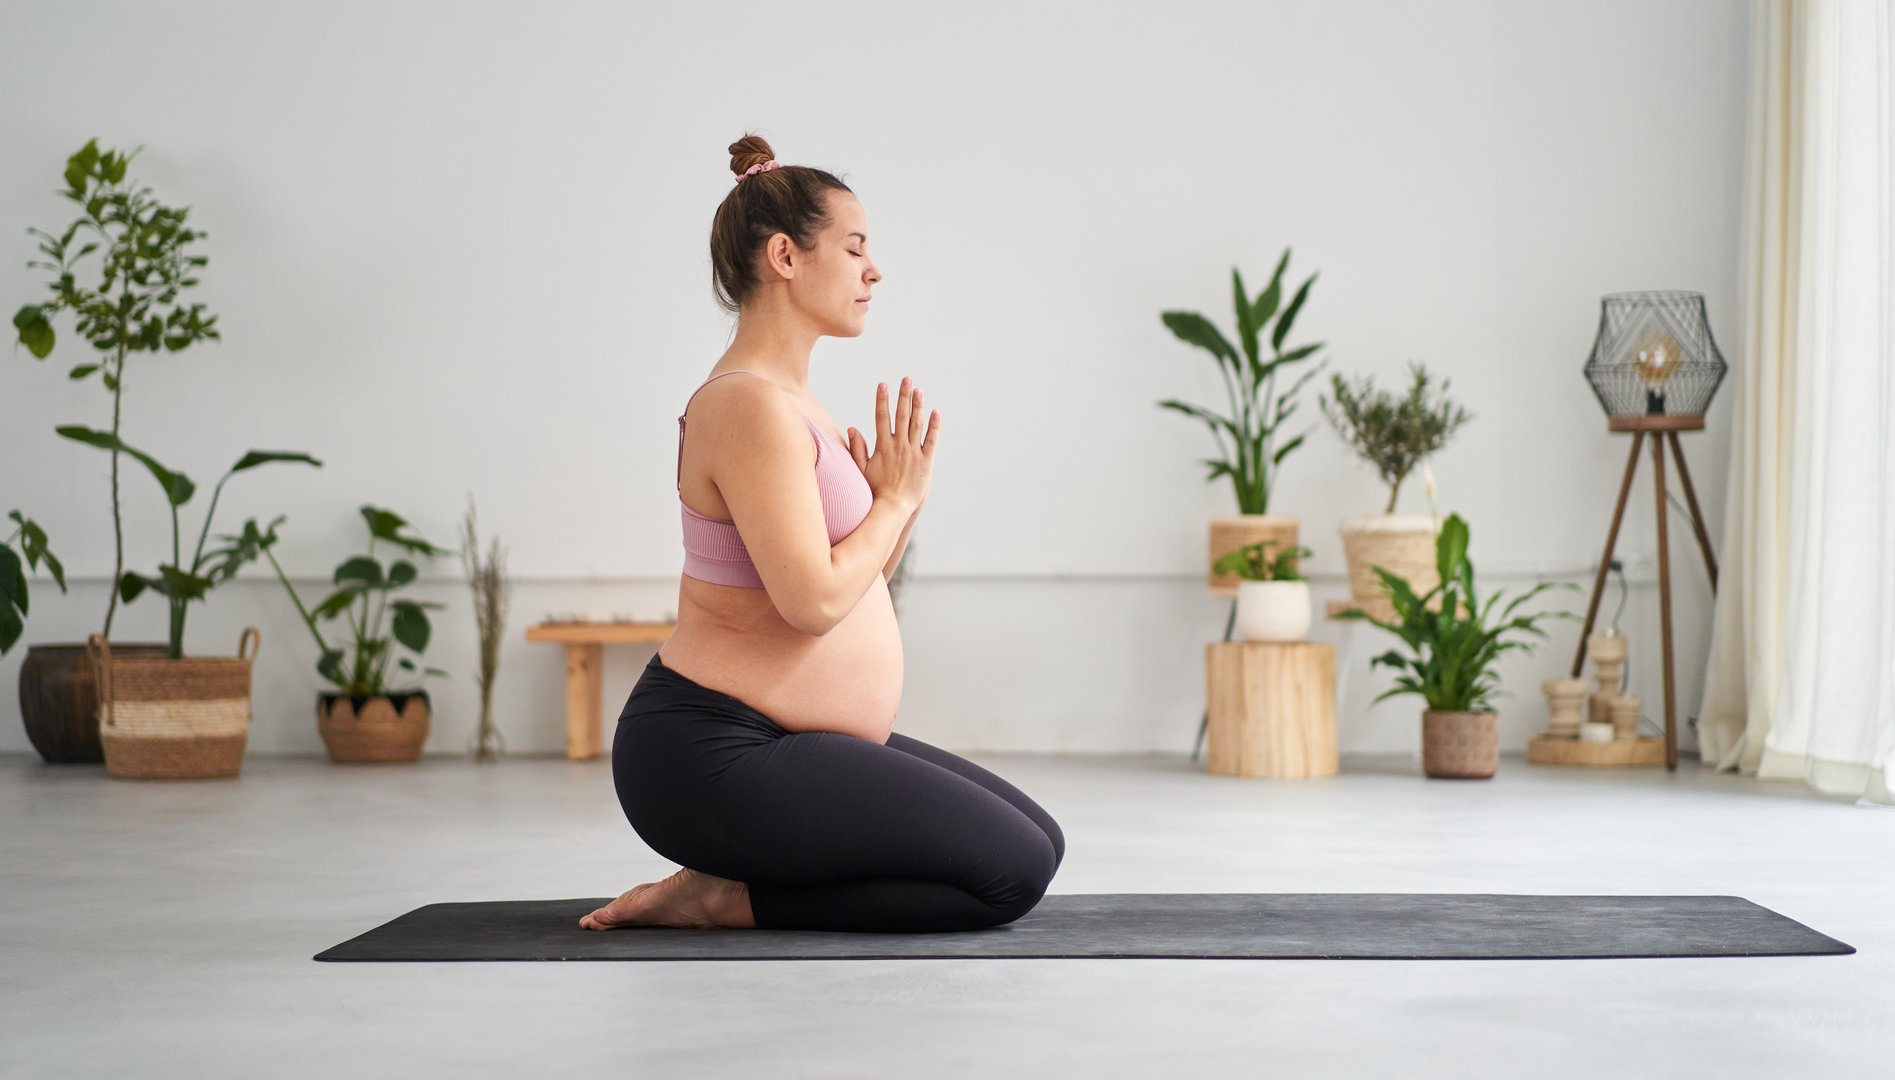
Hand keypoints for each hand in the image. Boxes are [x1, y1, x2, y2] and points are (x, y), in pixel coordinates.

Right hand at [848, 376, 937, 512]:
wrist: (893, 508)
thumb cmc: (875, 490)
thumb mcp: (862, 469)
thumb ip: (857, 448)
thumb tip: (852, 428)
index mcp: (883, 446)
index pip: (881, 417)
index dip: (882, 399)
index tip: (882, 384)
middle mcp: (899, 445)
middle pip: (901, 415)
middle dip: (903, 395)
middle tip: (906, 379)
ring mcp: (914, 452)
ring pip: (917, 424)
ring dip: (918, 405)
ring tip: (919, 389)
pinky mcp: (926, 461)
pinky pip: (932, 440)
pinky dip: (934, 425)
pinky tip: (936, 412)